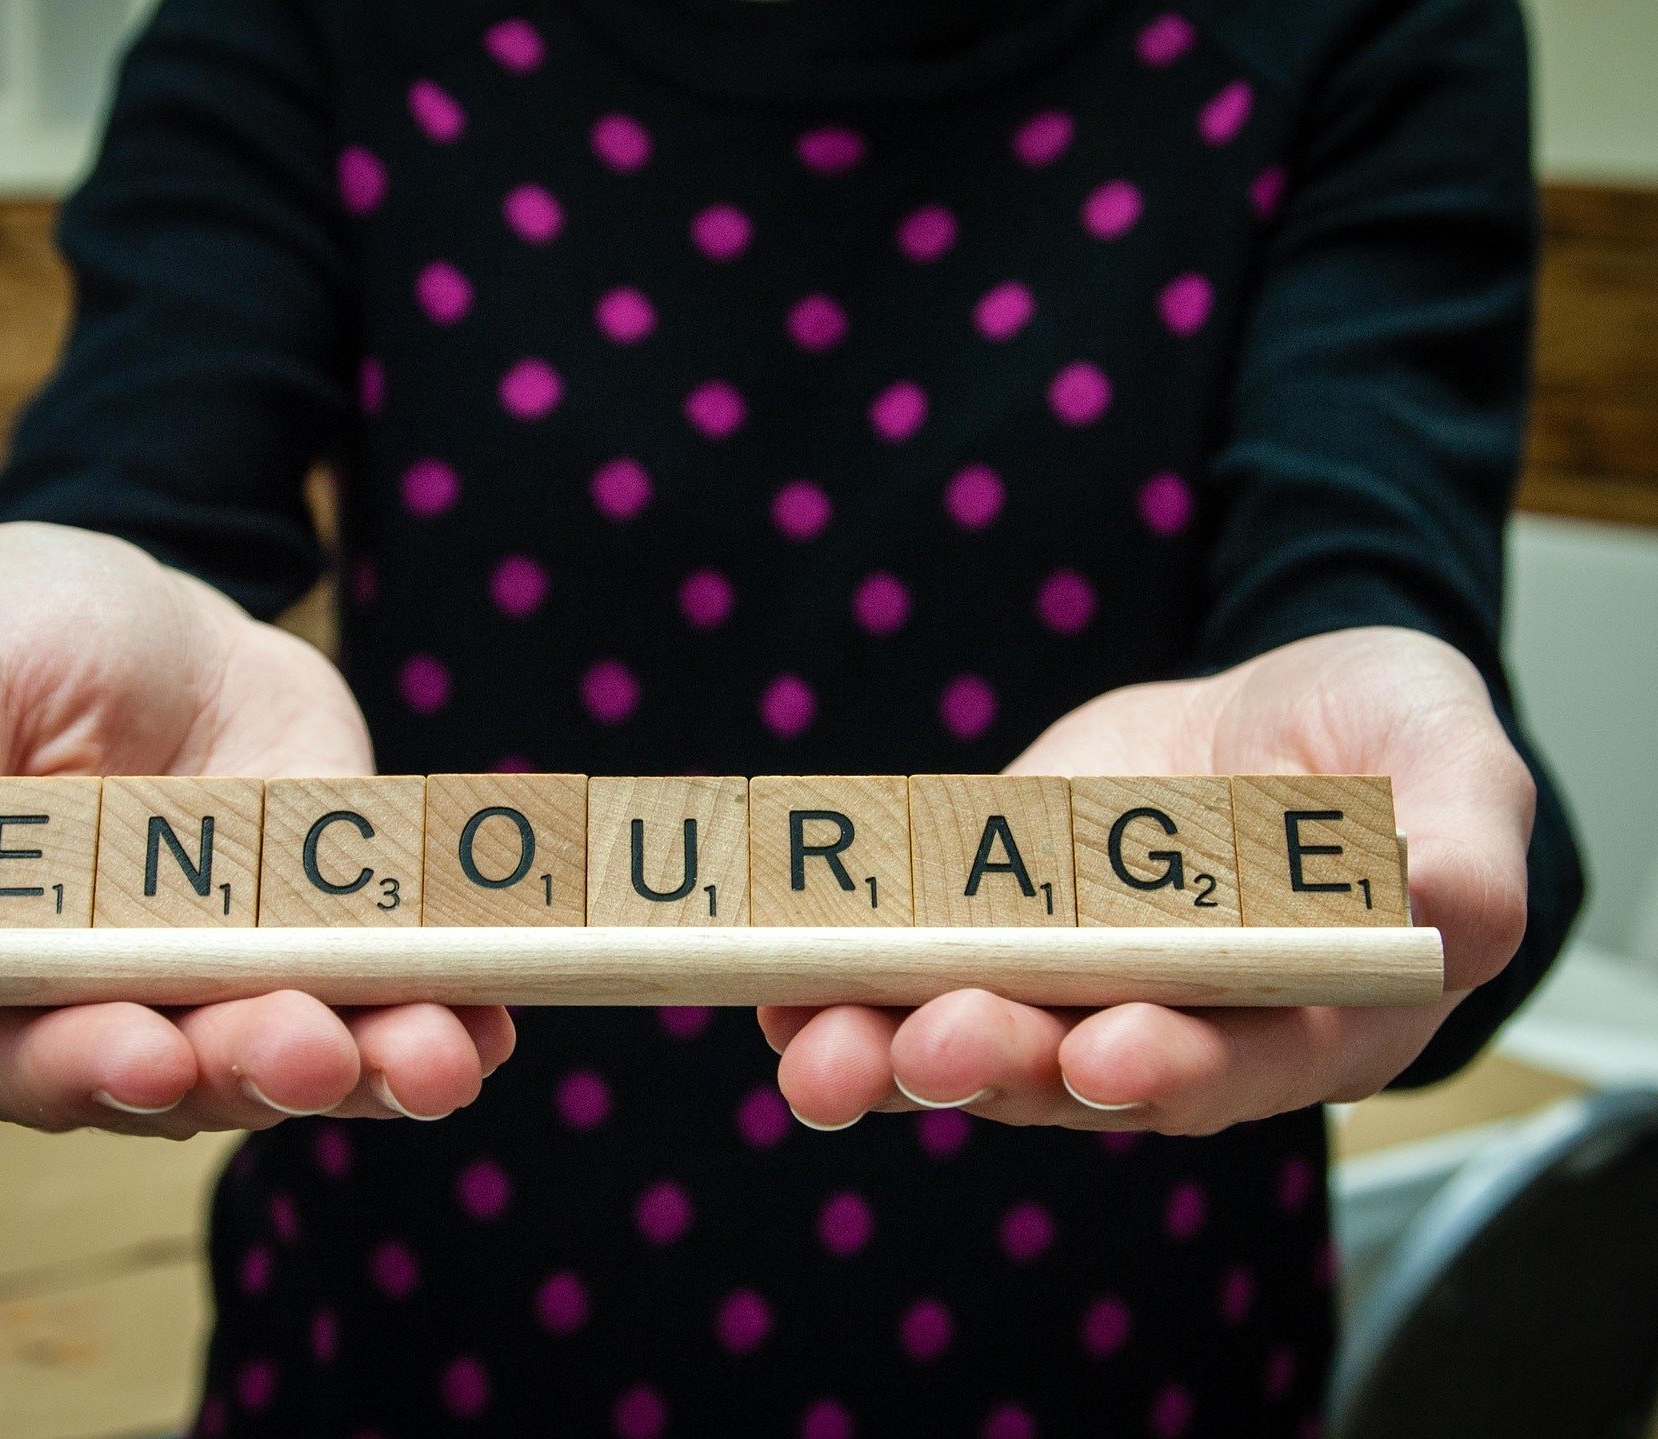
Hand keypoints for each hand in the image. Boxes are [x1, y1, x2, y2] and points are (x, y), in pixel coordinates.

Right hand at [0, 521, 512, 1136]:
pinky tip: (487, 1023)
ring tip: (436, 1056)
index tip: (152, 1056)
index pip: (15, 1056)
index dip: (80, 1070)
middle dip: (249, 1070)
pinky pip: (390, 999)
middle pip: (179, 1076)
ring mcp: (234, 981)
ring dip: (368, 1066)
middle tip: (310, 1050)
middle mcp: (112, 1001)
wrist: (164, 610)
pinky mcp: (330, 945)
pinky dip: (444, 1016)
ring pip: (296, 1055)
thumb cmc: (25, 637)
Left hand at [760, 627, 1532, 1134]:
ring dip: (888, 1049)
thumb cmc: (1382, 744)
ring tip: (815, 1047)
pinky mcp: (990, 934)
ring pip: (976, 1041)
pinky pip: (910, 973)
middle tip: (929, 1045)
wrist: (1276, 712)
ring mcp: (1069, 985)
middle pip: (1081, 1071)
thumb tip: (1453, 905)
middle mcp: (1175, 1025)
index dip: (1178, 1067)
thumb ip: (1463, 838)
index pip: (1244, 1060)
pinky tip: (775, 987)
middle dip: (1001, 1061)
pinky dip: (839, 985)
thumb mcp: (1451, 762)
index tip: (1106, 1053)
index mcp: (1307, 1012)